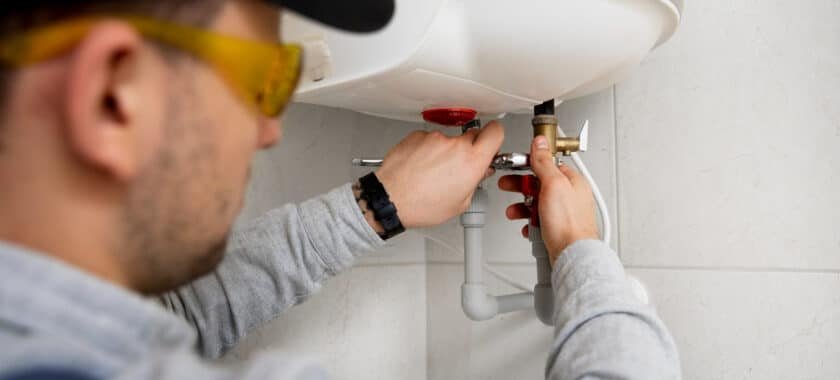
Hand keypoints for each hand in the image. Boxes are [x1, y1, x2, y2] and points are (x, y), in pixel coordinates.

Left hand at [375, 121, 503, 227]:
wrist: (390, 199)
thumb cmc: (421, 205)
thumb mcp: (460, 203)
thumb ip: (475, 182)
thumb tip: (479, 172)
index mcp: (472, 161)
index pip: (496, 132)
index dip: (495, 136)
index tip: (492, 142)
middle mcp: (455, 145)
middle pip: (473, 135)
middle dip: (470, 148)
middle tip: (460, 165)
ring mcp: (435, 138)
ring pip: (449, 140)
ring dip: (445, 151)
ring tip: (433, 172)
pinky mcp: (418, 135)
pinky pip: (429, 139)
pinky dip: (427, 150)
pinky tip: (421, 167)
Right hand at [498, 135, 598, 263]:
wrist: (572, 256)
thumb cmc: (569, 224)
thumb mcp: (553, 185)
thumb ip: (544, 162)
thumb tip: (540, 142)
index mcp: (572, 181)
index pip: (548, 165)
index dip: (529, 164)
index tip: (515, 166)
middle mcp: (570, 196)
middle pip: (540, 184)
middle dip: (522, 187)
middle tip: (508, 186)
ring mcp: (564, 214)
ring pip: (537, 204)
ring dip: (523, 207)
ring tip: (514, 212)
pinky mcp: (557, 229)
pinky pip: (539, 221)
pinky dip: (530, 223)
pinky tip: (528, 226)